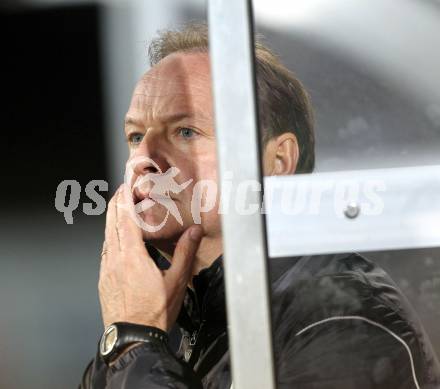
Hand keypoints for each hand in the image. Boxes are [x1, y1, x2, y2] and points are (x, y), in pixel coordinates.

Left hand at [98, 184, 202, 330]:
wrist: (133, 339)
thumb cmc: (155, 311)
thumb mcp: (177, 281)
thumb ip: (185, 253)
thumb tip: (195, 230)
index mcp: (133, 257)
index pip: (126, 221)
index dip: (125, 201)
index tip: (125, 187)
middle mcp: (115, 260)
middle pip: (112, 225)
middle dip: (115, 205)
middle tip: (120, 191)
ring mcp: (106, 271)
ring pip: (106, 238)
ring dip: (111, 220)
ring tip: (117, 210)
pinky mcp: (103, 281)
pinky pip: (104, 252)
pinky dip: (109, 238)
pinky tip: (114, 240)